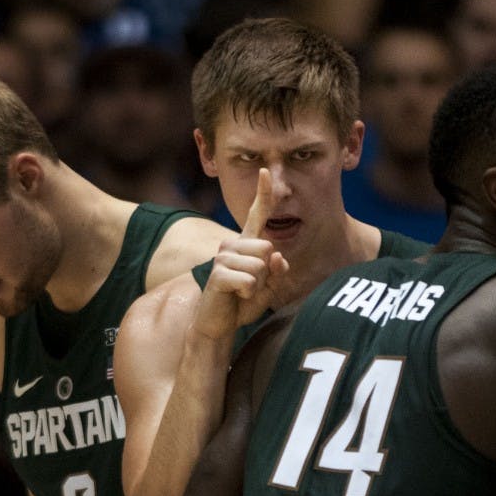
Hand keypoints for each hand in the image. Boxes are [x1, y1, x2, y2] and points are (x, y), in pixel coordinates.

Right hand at [193, 168, 289, 339]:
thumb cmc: (244, 303)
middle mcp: (232, 245)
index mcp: (246, 244)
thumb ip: (278, 271)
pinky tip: (236, 297)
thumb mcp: (269, 288)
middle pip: (267, 248)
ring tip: (242, 292)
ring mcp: (222, 258)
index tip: (266, 170)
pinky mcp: (217, 274)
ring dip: (257, 286)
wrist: (220, 325)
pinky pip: (249, 281)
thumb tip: (277, 256)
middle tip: (251, 286)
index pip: (257, 215)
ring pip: (260, 267)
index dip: (263, 193)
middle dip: (267, 274)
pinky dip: (249, 294)